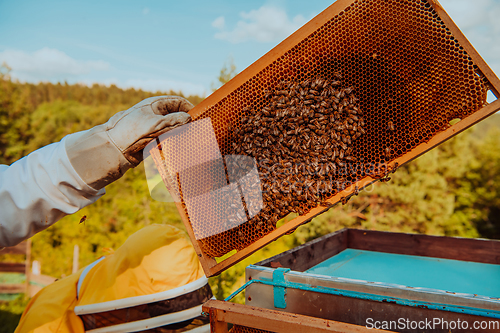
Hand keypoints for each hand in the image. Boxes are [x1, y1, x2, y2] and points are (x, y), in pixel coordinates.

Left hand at [65, 96, 192, 188]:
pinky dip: (172, 144)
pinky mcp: (152, 140)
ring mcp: (154, 127)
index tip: (198, 119)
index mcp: (155, 105)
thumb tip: (189, 118)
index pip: (178, 102)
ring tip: (186, 142)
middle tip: (195, 133)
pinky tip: (176, 149)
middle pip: (177, 116)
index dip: (189, 109)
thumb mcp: (156, 124)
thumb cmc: (132, 132)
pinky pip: (167, 140)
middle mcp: (155, 114)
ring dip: (180, 135)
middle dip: (186, 124)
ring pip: (173, 129)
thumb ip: (175, 121)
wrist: (114, 149)